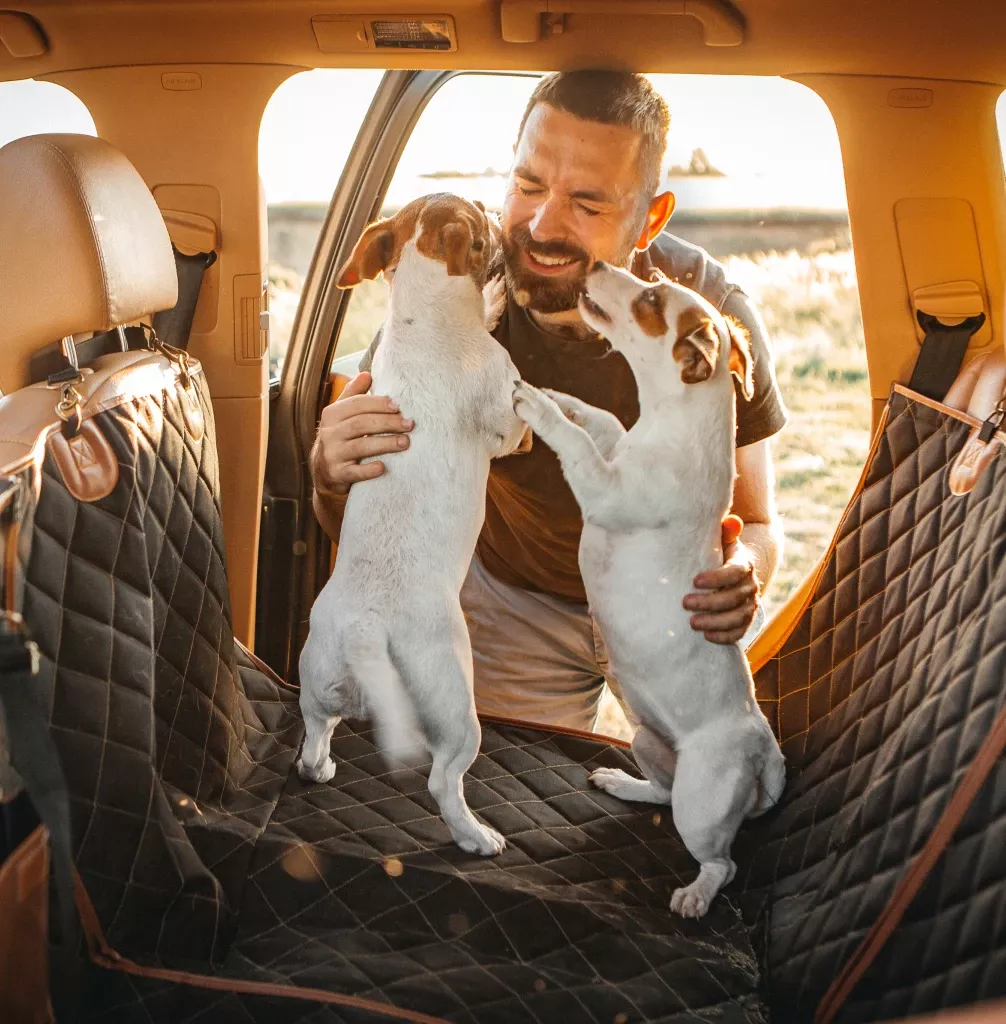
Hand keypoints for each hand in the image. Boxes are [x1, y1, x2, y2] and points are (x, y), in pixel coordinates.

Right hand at [311, 371, 413, 495]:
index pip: (356, 404)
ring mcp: (331, 454)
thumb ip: (354, 395)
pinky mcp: (336, 474)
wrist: (323, 471)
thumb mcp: (342, 415)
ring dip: (385, 443)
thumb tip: (367, 374)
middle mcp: (329, 433)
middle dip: (387, 423)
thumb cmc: (340, 437)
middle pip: (361, 424)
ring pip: (360, 446)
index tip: (399, 406)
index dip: (378, 404)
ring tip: (405, 442)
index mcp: (332, 414)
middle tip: (409, 424)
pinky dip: (369, 470)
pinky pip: (354, 472)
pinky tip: (383, 467)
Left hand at [683, 515, 759, 643]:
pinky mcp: (745, 621)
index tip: (695, 581)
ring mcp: (750, 605)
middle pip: (734, 597)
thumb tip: (731, 521)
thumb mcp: (721, 540)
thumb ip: (724, 531)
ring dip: (715, 623)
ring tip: (692, 623)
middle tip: (685, 603)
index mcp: (744, 564)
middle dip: (709, 602)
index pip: (734, 572)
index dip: (716, 578)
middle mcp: (750, 586)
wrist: (736, 573)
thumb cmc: (719, 553)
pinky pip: (739, 632)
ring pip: (738, 617)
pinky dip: (724, 637)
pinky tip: (706, 637)